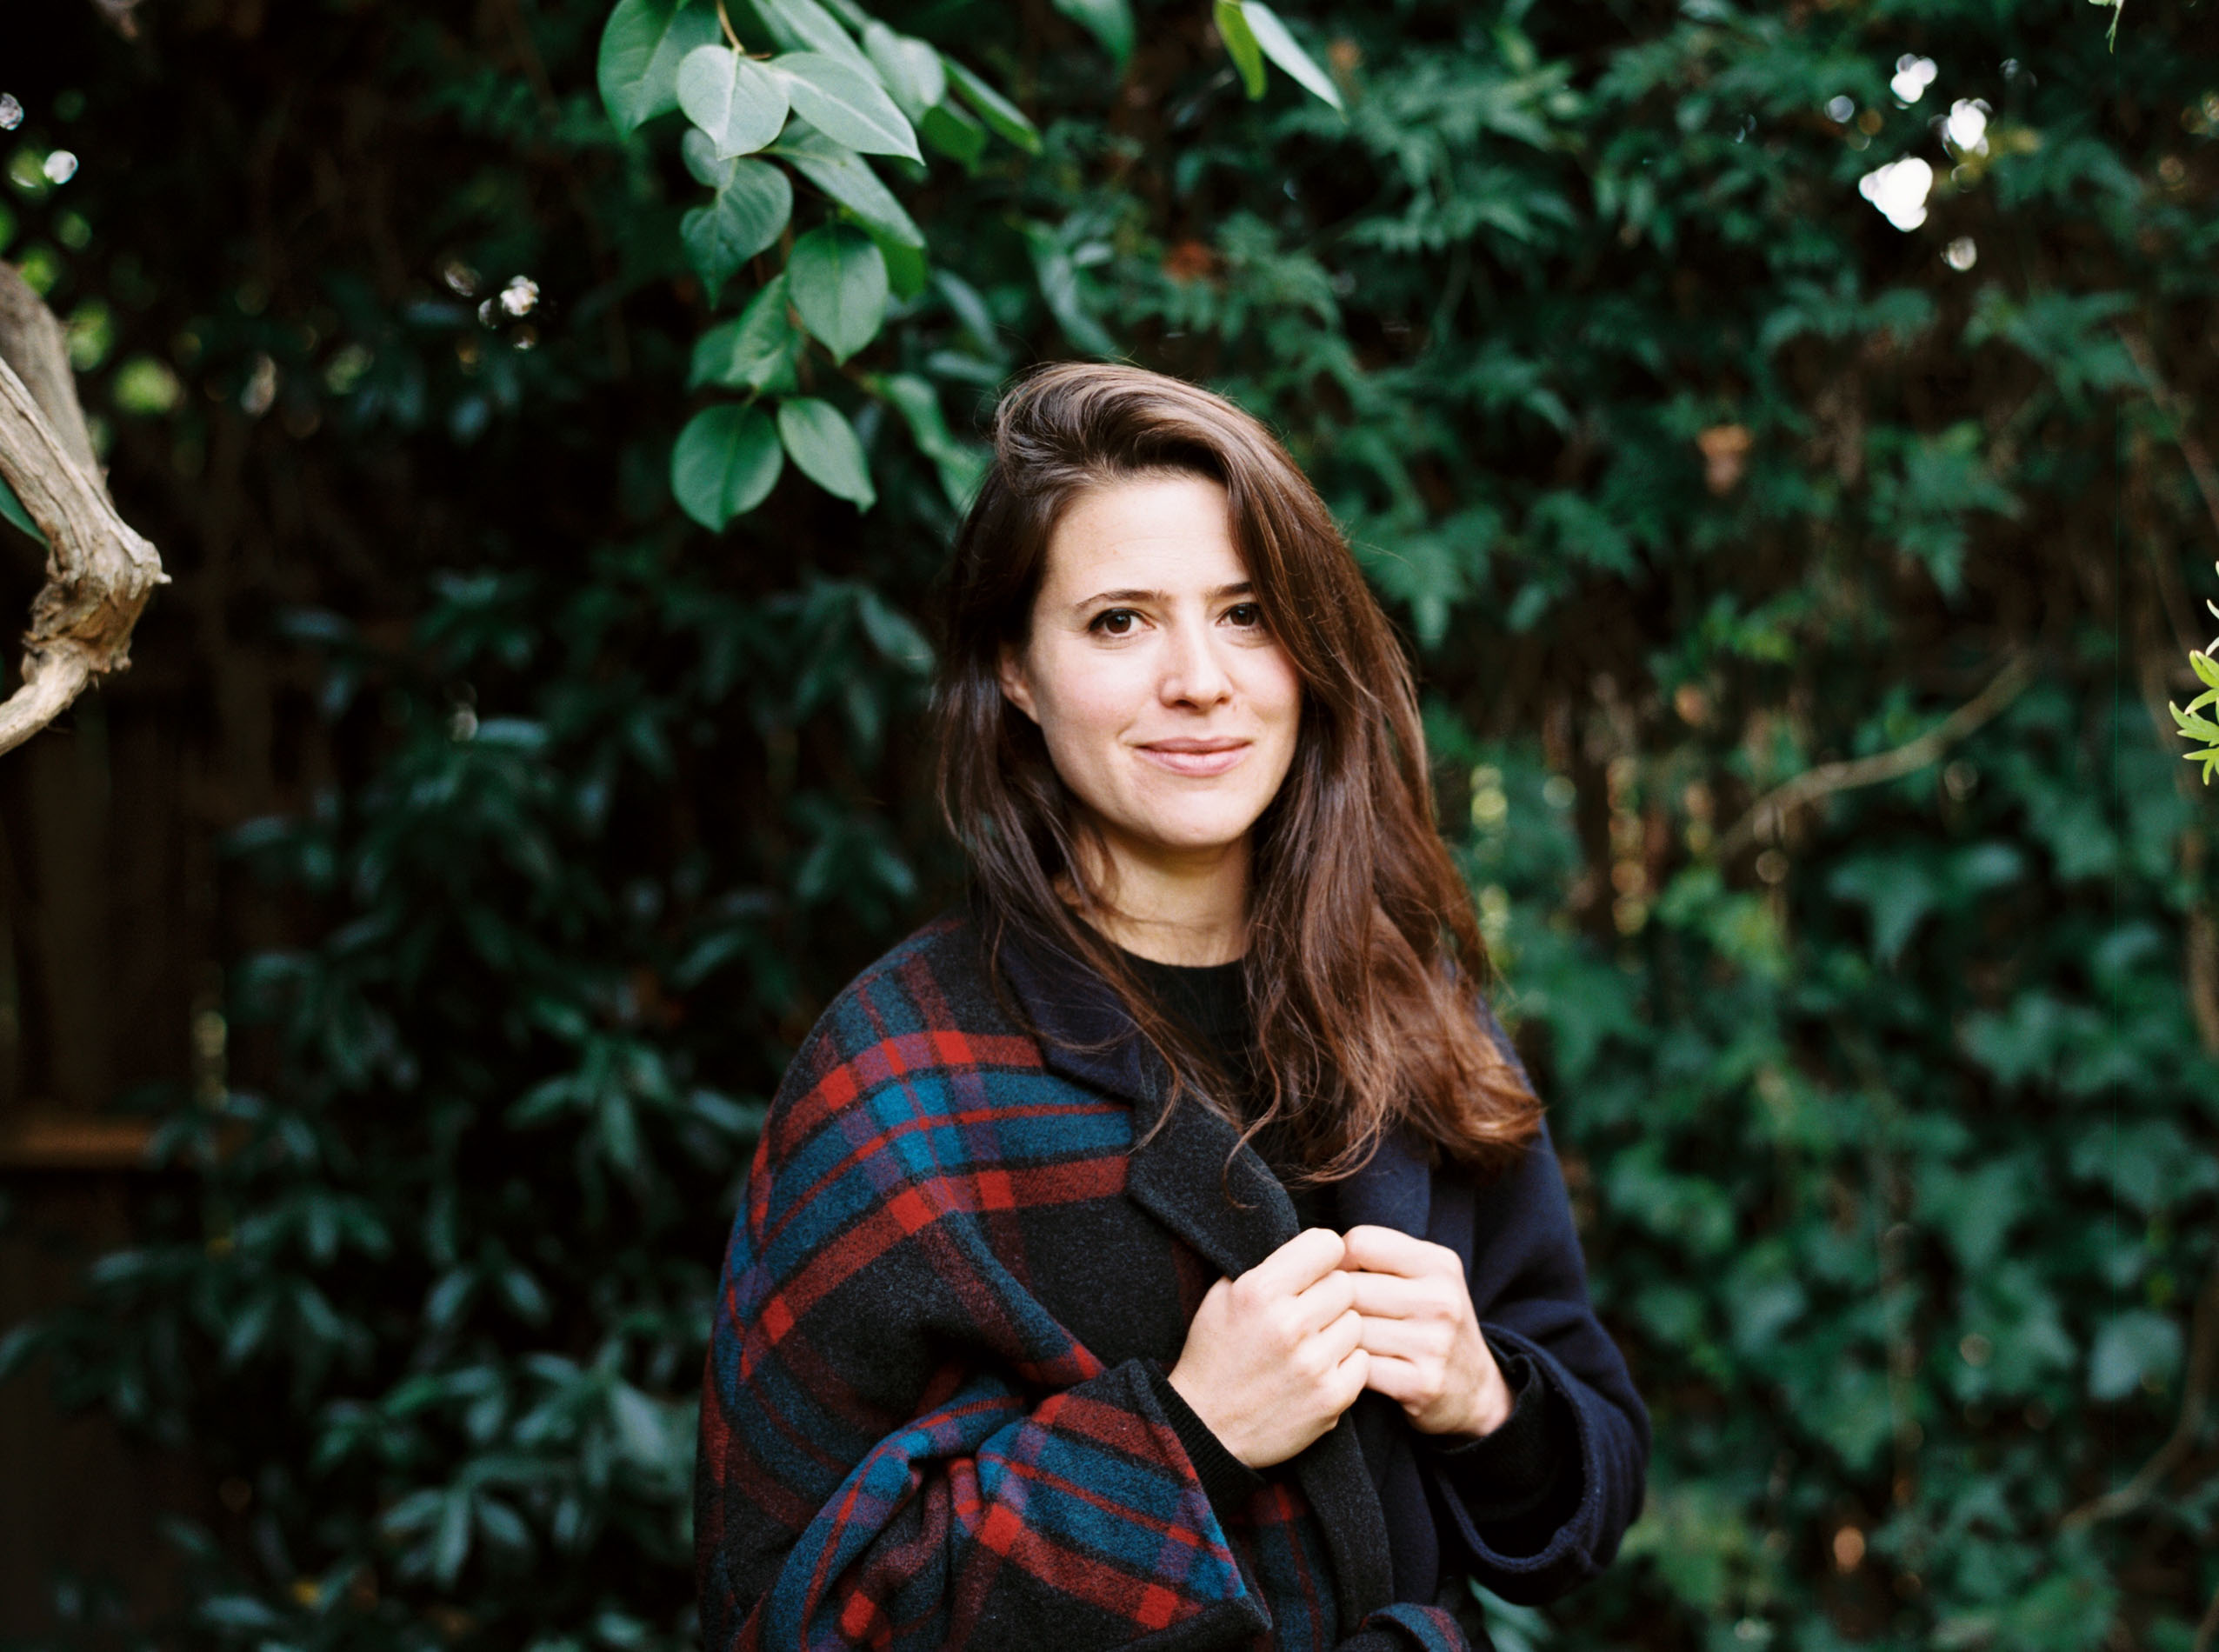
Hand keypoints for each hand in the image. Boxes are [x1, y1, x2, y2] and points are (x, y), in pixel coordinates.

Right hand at [1166, 1227, 1368, 1468]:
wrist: (1205, 1427)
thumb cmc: (1215, 1355)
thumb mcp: (1223, 1296)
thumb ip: (1267, 1266)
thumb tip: (1316, 1246)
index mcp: (1260, 1290)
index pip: (1327, 1245)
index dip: (1322, 1256)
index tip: (1314, 1270)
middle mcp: (1289, 1324)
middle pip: (1345, 1284)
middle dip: (1328, 1295)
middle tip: (1307, 1313)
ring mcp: (1314, 1363)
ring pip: (1356, 1322)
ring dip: (1338, 1330)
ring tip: (1309, 1345)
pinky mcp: (1332, 1398)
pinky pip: (1362, 1361)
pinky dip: (1344, 1365)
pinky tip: (1317, 1371)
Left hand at [1338, 1224, 1509, 1438]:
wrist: (1477, 1389)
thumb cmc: (1432, 1324)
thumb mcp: (1426, 1277)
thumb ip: (1381, 1257)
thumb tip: (1316, 1254)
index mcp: (1439, 1264)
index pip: (1361, 1243)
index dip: (1337, 1261)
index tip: (1337, 1280)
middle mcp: (1441, 1300)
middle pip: (1350, 1288)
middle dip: (1331, 1303)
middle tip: (1329, 1317)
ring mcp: (1434, 1343)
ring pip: (1351, 1328)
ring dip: (1336, 1338)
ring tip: (1340, 1342)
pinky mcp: (1422, 1383)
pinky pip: (1359, 1366)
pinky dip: (1347, 1367)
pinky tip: (1352, 1367)